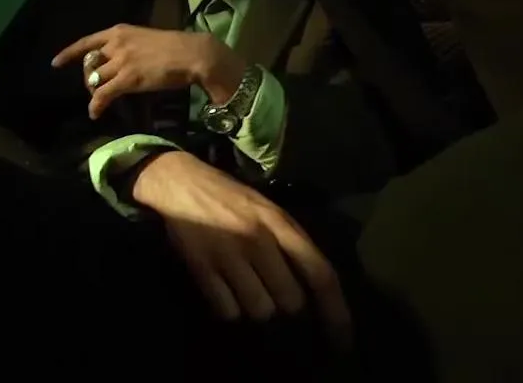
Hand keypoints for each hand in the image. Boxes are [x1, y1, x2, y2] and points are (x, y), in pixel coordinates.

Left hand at [52, 24, 245, 118]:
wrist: (191, 54)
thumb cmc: (175, 47)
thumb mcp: (146, 39)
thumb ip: (130, 48)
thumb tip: (122, 61)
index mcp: (120, 31)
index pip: (87, 42)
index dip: (69, 53)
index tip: (56, 63)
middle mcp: (116, 44)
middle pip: (89, 63)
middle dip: (88, 78)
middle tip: (94, 88)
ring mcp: (120, 61)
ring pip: (94, 80)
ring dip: (93, 92)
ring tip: (99, 101)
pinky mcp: (127, 79)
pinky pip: (103, 94)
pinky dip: (96, 105)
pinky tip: (95, 113)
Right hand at [132, 150, 352, 350]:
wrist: (180, 182)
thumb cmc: (229, 197)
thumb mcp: (268, 210)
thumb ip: (290, 242)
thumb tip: (312, 286)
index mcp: (281, 224)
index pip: (320, 273)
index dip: (336, 311)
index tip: (342, 340)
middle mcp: (259, 240)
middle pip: (290, 300)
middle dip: (289, 309)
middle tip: (279, 302)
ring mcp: (229, 255)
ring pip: (260, 309)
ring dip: (258, 310)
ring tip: (250, 296)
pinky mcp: (202, 267)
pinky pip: (227, 310)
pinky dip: (230, 310)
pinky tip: (226, 294)